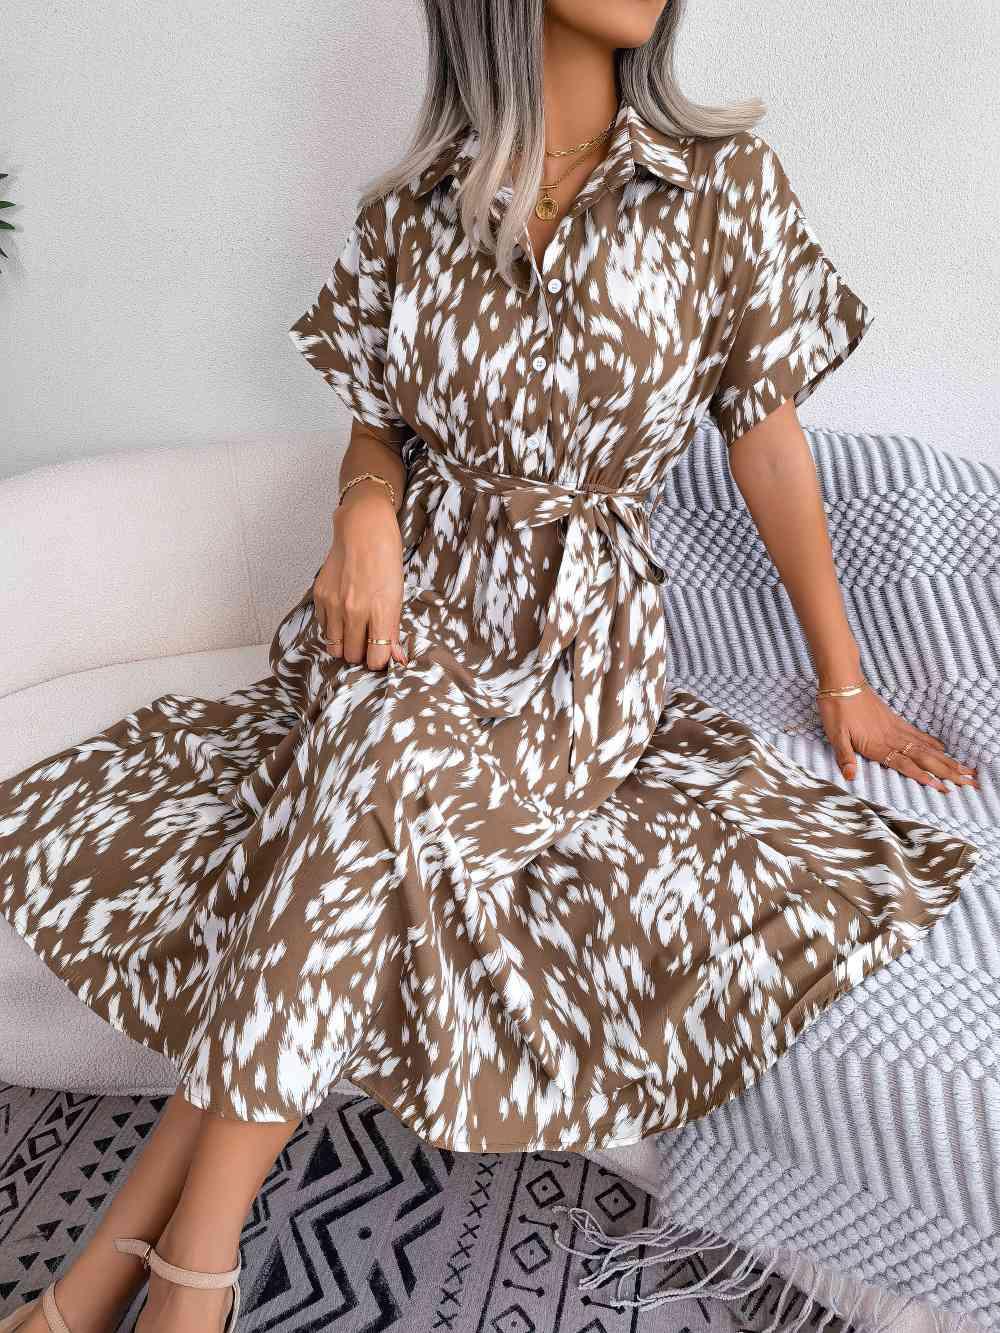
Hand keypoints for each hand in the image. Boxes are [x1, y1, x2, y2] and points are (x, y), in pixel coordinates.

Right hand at [312, 485, 408, 670]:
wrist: (363, 529)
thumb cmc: (386, 560)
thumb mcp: (397, 595)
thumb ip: (392, 630)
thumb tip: (396, 657)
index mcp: (380, 611)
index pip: (376, 658)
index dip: (379, 661)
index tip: (380, 654)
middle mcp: (355, 610)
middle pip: (352, 656)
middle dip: (360, 654)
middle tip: (367, 643)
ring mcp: (334, 604)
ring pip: (334, 647)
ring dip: (344, 645)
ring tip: (354, 632)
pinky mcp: (320, 596)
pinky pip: (323, 627)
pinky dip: (333, 628)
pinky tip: (343, 616)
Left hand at [819, 684, 978, 793]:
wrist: (842, 682)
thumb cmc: (836, 709)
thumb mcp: (835, 735)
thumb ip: (845, 757)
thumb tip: (850, 777)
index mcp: (877, 744)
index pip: (904, 765)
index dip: (922, 777)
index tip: (941, 787)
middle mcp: (890, 737)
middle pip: (921, 757)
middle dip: (942, 770)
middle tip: (963, 781)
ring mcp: (895, 728)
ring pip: (923, 747)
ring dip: (942, 759)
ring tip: (960, 768)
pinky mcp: (894, 719)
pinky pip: (916, 734)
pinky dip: (931, 743)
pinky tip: (941, 748)